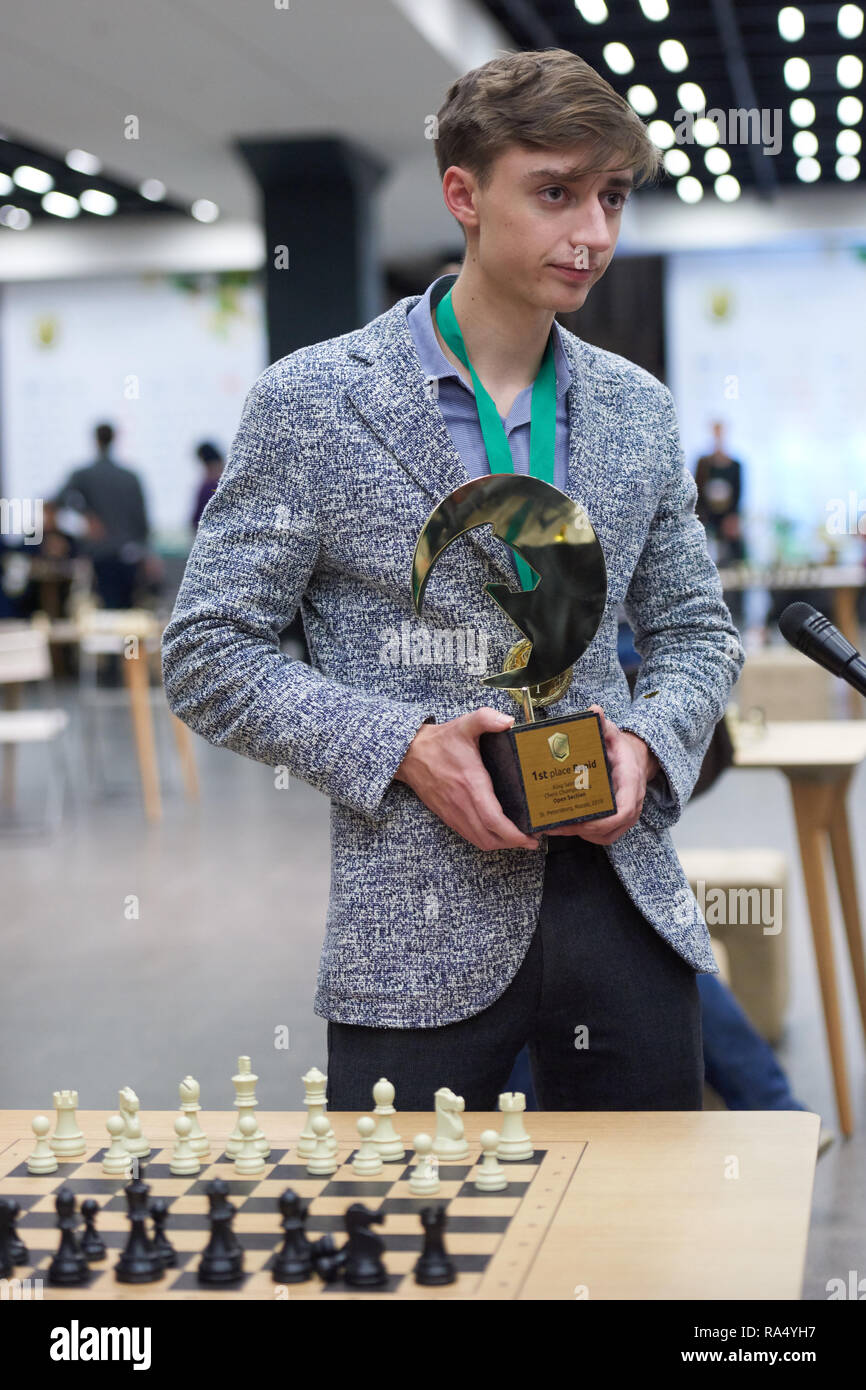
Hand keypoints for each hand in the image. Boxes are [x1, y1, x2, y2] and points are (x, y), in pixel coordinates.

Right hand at [394, 708, 541, 851]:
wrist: (410, 755)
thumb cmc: (440, 742)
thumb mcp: (465, 724)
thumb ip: (486, 718)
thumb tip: (508, 721)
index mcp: (471, 784)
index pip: (493, 819)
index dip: (514, 833)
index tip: (531, 836)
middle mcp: (463, 804)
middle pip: (490, 838)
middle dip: (515, 843)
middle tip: (534, 838)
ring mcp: (455, 814)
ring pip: (481, 841)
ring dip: (502, 844)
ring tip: (521, 838)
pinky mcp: (449, 817)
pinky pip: (470, 836)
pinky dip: (488, 840)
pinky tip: (500, 834)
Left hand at [546, 704, 658, 845]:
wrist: (634, 759)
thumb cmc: (620, 749)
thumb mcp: (612, 733)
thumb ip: (603, 724)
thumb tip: (594, 710)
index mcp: (631, 783)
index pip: (623, 811)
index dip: (602, 821)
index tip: (580, 821)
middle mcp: (632, 803)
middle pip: (610, 829)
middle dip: (581, 830)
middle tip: (555, 825)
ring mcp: (626, 815)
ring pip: (605, 836)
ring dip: (580, 835)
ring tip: (554, 827)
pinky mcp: (617, 821)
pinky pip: (603, 836)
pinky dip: (585, 835)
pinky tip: (564, 827)